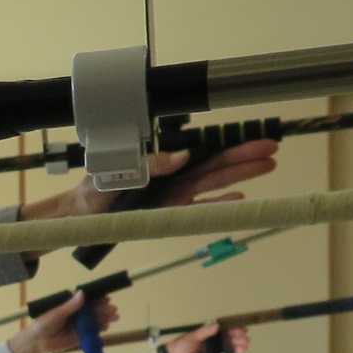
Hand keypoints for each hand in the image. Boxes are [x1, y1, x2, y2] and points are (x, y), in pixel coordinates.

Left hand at [10, 293, 119, 352]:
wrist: (37, 342)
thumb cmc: (44, 324)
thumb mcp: (57, 313)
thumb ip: (70, 306)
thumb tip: (82, 293)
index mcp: (70, 306)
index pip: (87, 301)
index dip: (97, 299)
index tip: (106, 298)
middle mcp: (77, 315)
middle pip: (93, 311)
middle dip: (104, 310)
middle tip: (113, 309)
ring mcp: (79, 326)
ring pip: (95, 321)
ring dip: (105, 319)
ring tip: (114, 317)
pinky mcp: (80, 337)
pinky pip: (92, 333)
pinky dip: (99, 330)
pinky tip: (106, 327)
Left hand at [70, 138, 279, 217]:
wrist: (79, 216)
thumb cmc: (93, 190)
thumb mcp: (117, 172)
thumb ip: (148, 165)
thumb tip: (183, 156)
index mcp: (162, 161)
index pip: (201, 149)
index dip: (227, 144)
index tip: (251, 136)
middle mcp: (173, 176)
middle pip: (215, 165)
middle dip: (244, 156)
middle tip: (273, 148)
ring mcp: (174, 195)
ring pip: (214, 184)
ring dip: (240, 176)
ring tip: (268, 166)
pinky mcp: (170, 213)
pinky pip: (199, 209)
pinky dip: (219, 205)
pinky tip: (241, 199)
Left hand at [165, 322, 248, 352]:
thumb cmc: (182, 344)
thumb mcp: (193, 336)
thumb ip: (205, 332)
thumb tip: (216, 326)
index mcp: (212, 334)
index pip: (227, 331)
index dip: (236, 330)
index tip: (243, 330)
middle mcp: (215, 343)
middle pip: (230, 341)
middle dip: (239, 340)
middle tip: (245, 341)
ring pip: (228, 352)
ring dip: (237, 350)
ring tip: (242, 349)